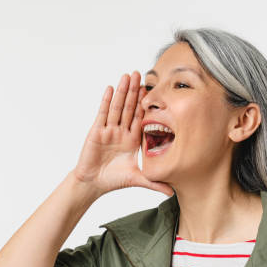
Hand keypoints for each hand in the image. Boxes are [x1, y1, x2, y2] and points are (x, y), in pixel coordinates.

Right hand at [71, 71, 173, 196]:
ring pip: (117, 107)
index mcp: (132, 139)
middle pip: (129, 108)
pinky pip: (103, 113)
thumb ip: (155, 182)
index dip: (146, 104)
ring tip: (127, 75)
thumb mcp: (138, 179)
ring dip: (122, 91)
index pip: (140, 117)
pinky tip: (110, 88)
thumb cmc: (113, 180)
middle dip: (135, 91)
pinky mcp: (97, 131)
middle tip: (141, 74)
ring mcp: (109, 130)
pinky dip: (106, 101)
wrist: (93, 184)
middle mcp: (121, 131)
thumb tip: (173, 191)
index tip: (153, 90)